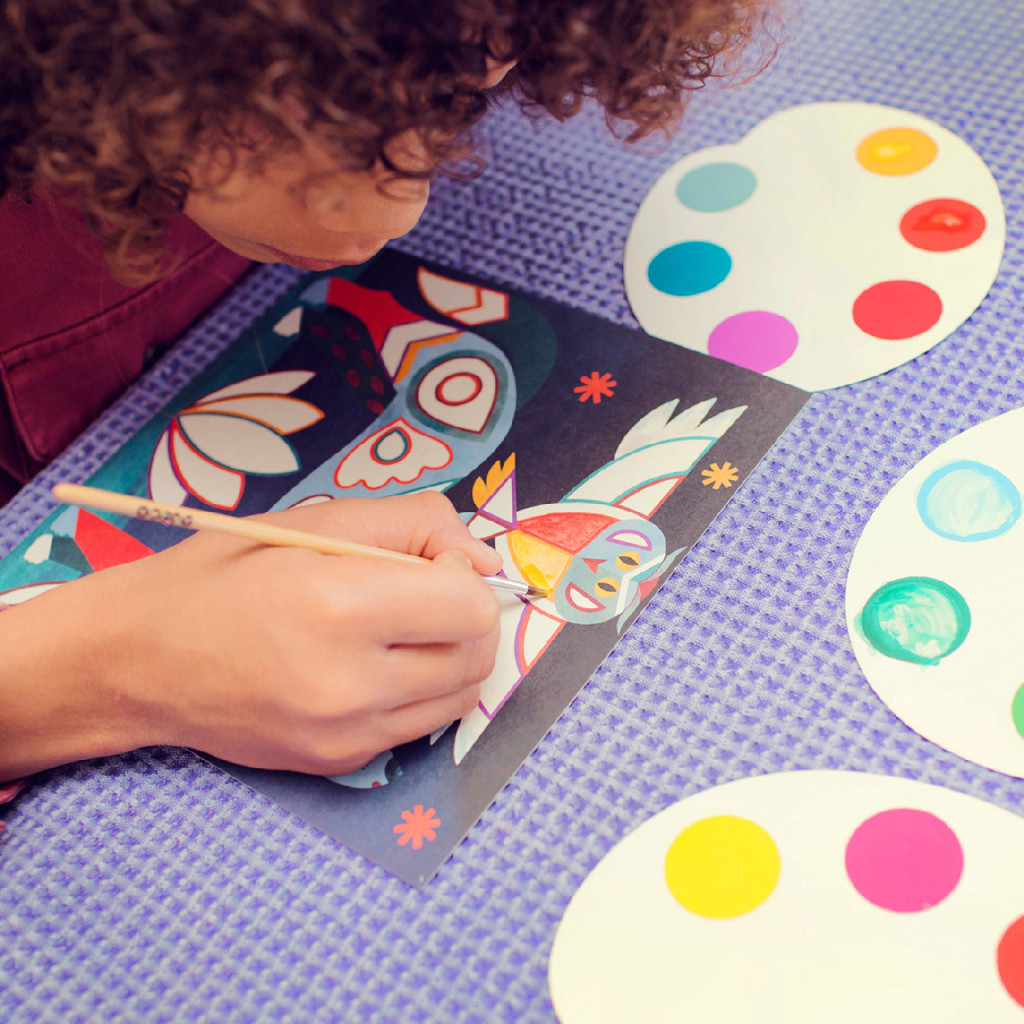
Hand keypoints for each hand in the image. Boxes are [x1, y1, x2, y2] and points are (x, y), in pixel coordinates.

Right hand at [0, 492, 502, 777]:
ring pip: (459, 697)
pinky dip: (417, 691)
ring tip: (395, 629)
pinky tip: (369, 665)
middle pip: (477, 656)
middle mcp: (350, 685)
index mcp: (340, 608)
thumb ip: (414, 522)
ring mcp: (346, 736)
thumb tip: (484, 558)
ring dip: (449, 656)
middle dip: (466, 615)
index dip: (462, 574)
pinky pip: (419, 725)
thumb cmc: (221, 576)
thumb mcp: (314, 520)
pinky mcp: (339, 764)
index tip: (427, 562)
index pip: (471, 606)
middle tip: (419, 592)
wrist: (137, 661)